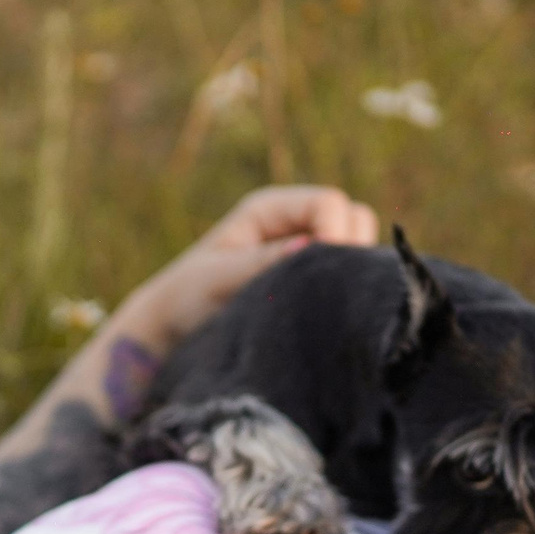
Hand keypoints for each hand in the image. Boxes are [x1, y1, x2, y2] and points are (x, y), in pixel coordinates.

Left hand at [115, 186, 381, 352]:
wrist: (174, 330)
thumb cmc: (187, 298)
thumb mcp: (219, 279)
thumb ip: (263, 262)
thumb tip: (309, 247)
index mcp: (270, 208)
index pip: (329, 204)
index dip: (334, 235)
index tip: (319, 275)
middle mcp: (294, 223)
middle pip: (355, 218)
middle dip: (351, 250)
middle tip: (327, 290)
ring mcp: (307, 251)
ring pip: (360, 247)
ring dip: (351, 272)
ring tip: (324, 303)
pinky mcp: (312, 280)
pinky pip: (350, 277)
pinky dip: (348, 290)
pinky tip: (328, 313)